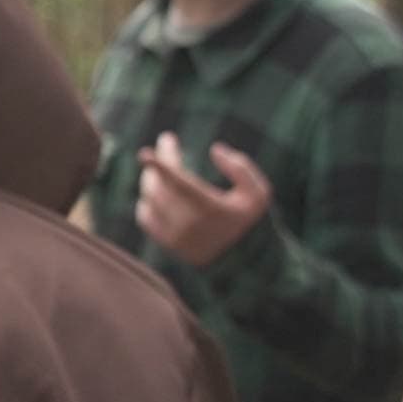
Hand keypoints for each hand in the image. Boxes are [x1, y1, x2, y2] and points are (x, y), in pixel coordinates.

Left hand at [134, 132, 271, 269]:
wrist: (239, 259)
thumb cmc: (246, 219)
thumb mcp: (257, 193)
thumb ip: (240, 168)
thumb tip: (215, 149)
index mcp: (210, 208)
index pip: (180, 183)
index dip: (162, 167)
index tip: (145, 153)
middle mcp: (189, 222)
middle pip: (160, 185)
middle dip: (160, 161)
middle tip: (167, 142)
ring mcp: (174, 234)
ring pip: (150, 198)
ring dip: (152, 177)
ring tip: (164, 165)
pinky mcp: (166, 241)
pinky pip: (145, 215)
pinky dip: (147, 198)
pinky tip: (157, 188)